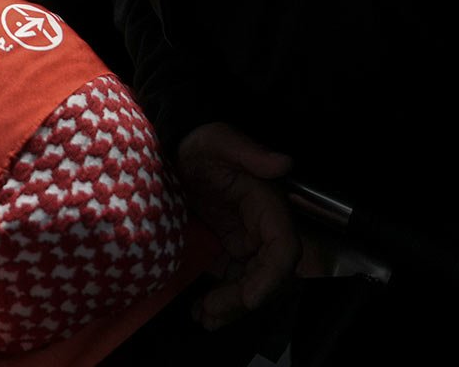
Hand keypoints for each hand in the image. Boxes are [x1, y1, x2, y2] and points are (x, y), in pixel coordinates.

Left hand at [177, 122, 297, 329]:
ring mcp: (245, 239)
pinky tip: (200, 309)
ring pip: (249, 283)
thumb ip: (248, 151)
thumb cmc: (200, 141)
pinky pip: (231, 279)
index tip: (249, 298)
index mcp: (267, 205)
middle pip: (265, 275)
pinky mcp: (227, 246)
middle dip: (243, 300)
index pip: (283, 249)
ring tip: (203, 317)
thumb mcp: (219, 140)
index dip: (271, 277)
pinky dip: (220, 298)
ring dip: (231, 306)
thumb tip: (282, 163)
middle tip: (210, 313)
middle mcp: (261, 227)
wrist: (176, 146)